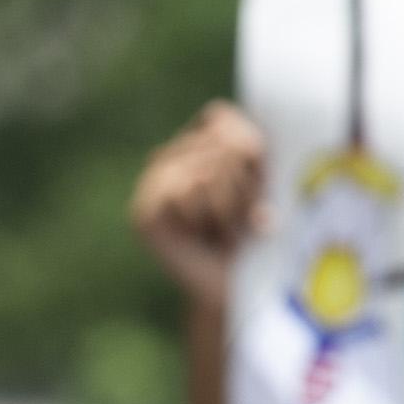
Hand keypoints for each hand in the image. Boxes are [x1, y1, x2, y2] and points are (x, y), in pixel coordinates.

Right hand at [132, 101, 268, 313]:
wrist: (236, 286)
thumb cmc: (253, 229)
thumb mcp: (258, 176)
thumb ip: (243, 143)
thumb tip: (224, 145)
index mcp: (187, 144)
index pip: (218, 118)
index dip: (248, 151)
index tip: (254, 186)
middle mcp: (162, 160)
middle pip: (219, 141)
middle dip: (244, 182)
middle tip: (241, 217)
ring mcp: (148, 186)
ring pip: (209, 169)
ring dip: (233, 206)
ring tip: (226, 231)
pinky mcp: (144, 213)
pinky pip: (191, 189)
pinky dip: (212, 217)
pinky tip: (206, 238)